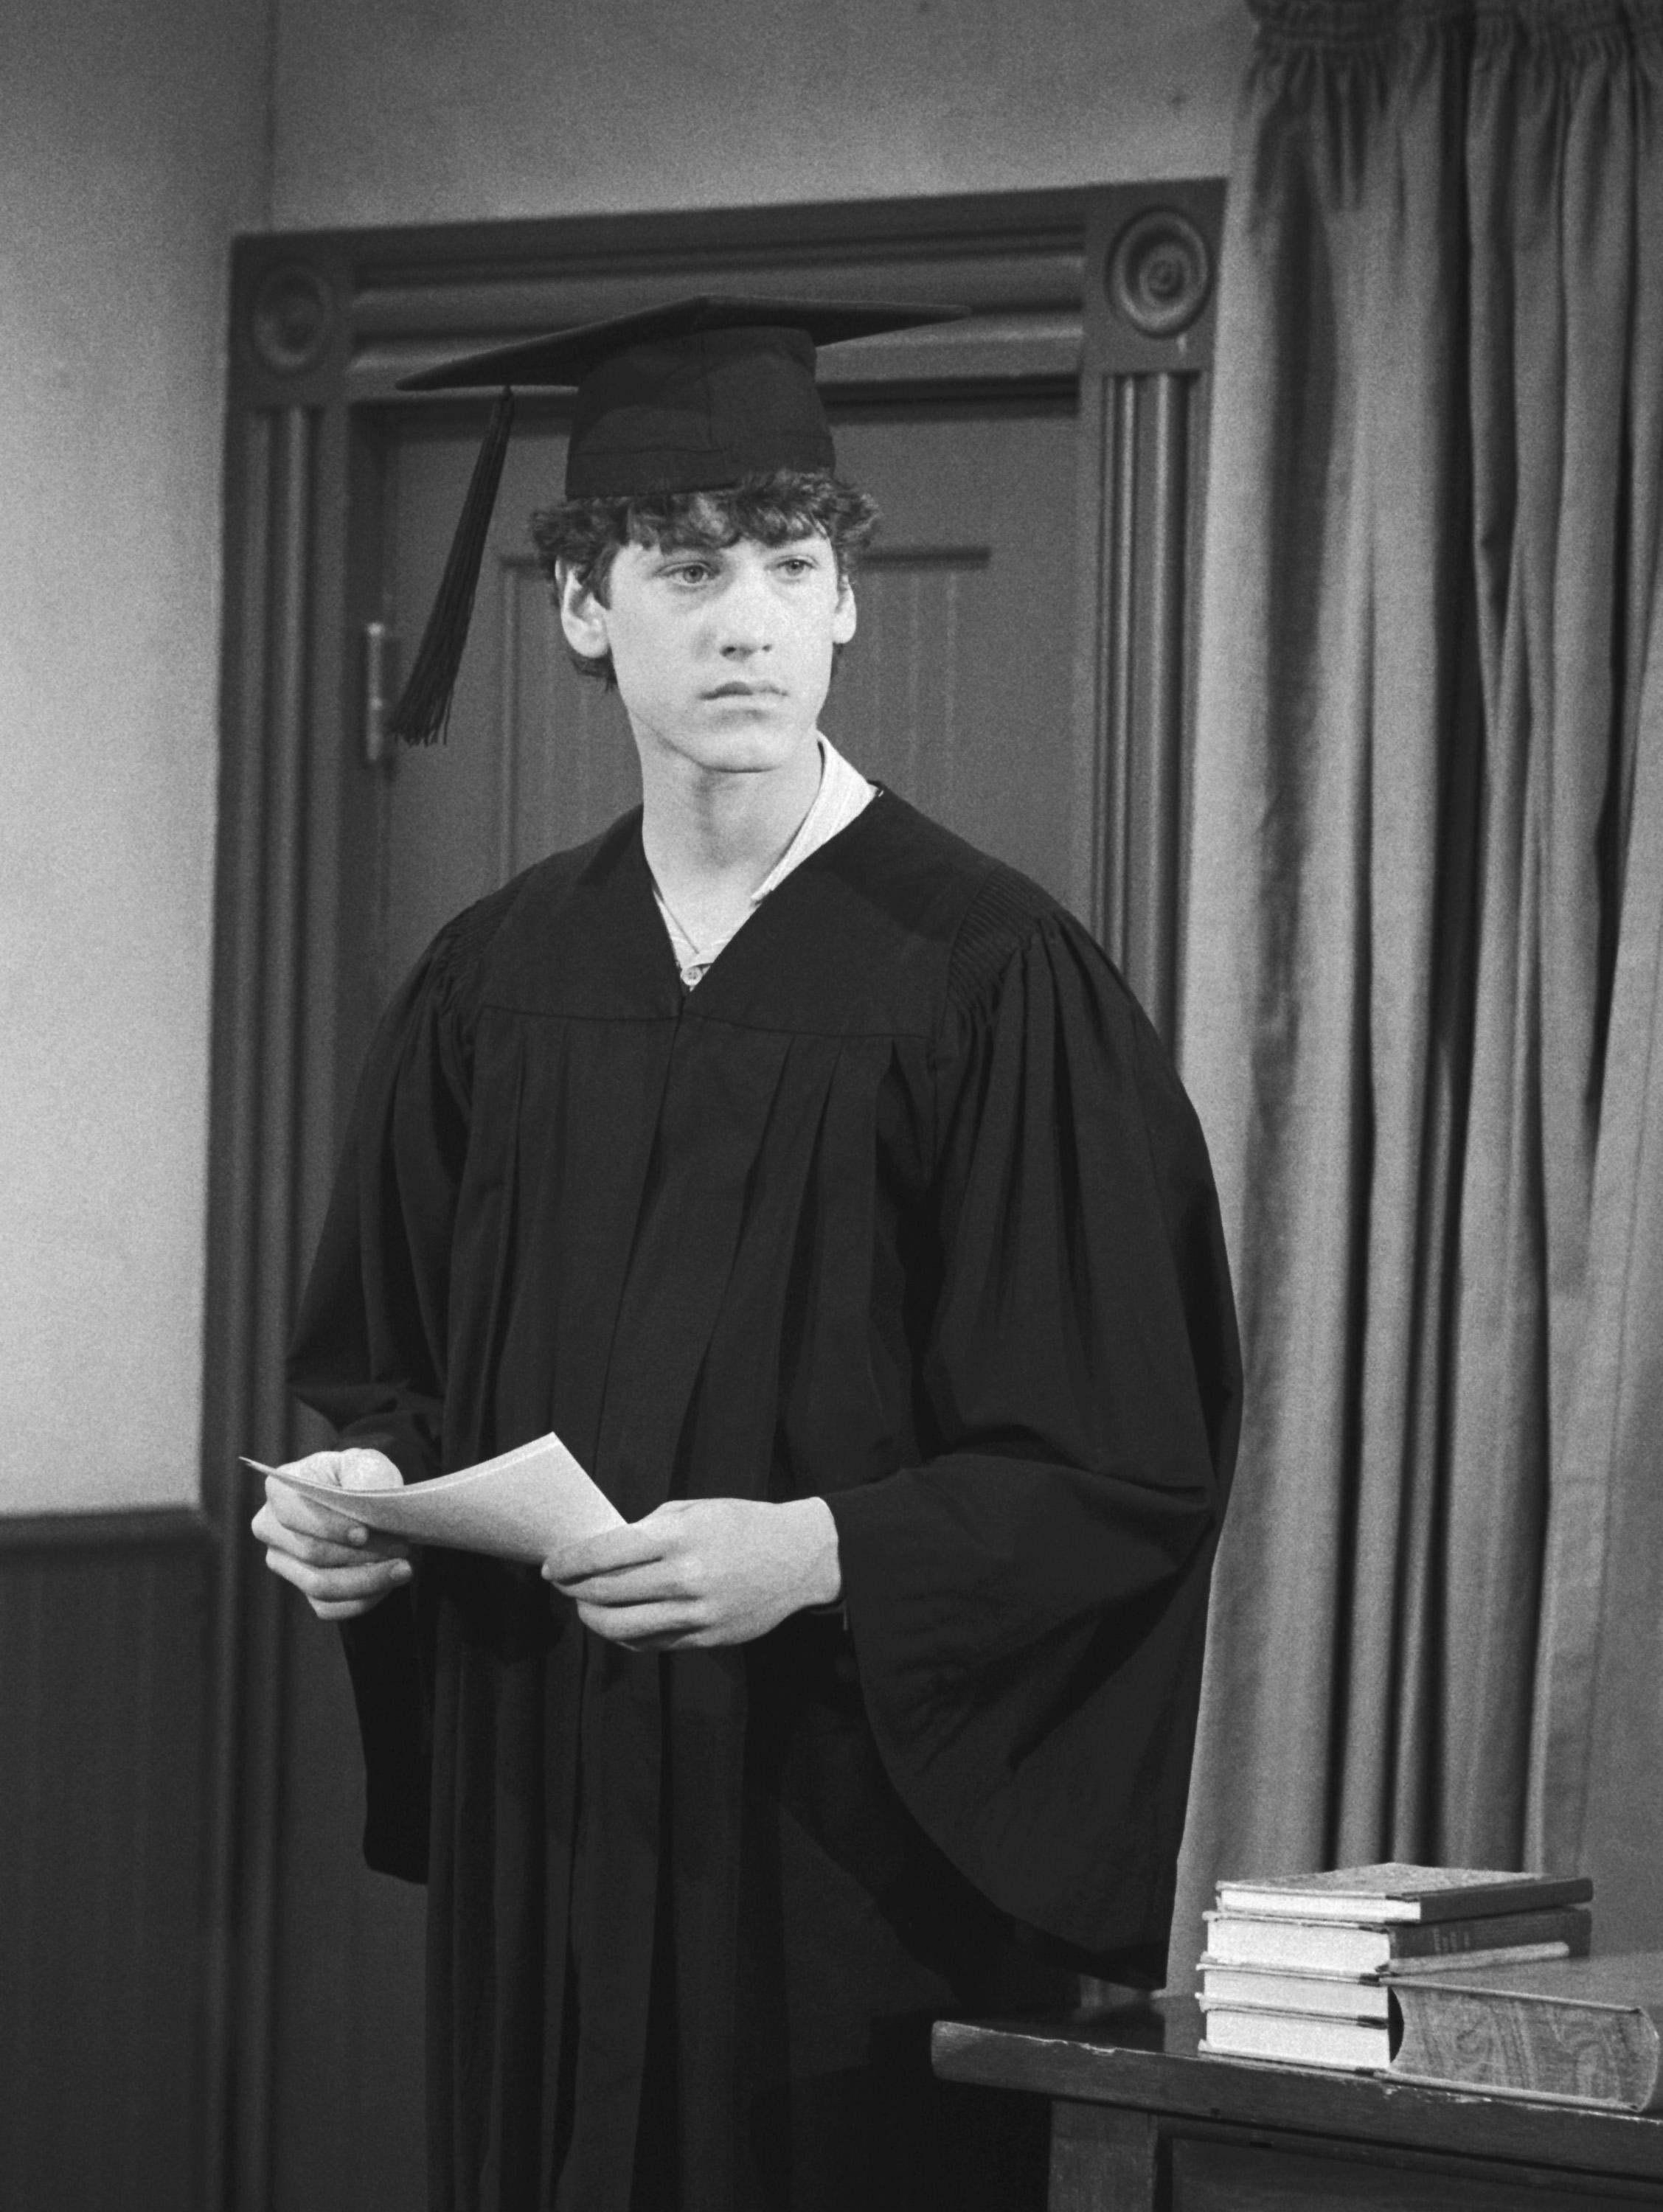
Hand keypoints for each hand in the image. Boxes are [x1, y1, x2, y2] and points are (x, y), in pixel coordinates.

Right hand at [250, 1447, 412, 1620]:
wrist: (363, 1499)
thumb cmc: (358, 1476)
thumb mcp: (366, 1463)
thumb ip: (366, 1475)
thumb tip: (369, 1498)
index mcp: (279, 1489)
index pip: (292, 1514)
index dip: (328, 1527)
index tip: (365, 1533)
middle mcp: (271, 1528)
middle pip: (311, 1553)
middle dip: (360, 1555)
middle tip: (401, 1548)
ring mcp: (284, 1562)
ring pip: (319, 1586)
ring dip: (366, 1581)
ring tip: (403, 1568)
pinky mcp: (302, 1587)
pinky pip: (327, 1607)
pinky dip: (361, 1600)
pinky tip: (388, 1584)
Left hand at [544, 1496, 840, 1650]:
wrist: (799, 1557)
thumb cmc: (743, 1524)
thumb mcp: (695, 1510)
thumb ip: (649, 1529)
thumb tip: (603, 1552)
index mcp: (679, 1537)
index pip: (604, 1553)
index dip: (568, 1562)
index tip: (551, 1565)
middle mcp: (685, 1577)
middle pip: (605, 1593)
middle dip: (573, 1590)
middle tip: (563, 1585)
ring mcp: (696, 1613)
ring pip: (621, 1626)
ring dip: (592, 1617)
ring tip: (585, 1606)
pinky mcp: (705, 1638)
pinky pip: (650, 1643)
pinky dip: (624, 1634)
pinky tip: (617, 1621)